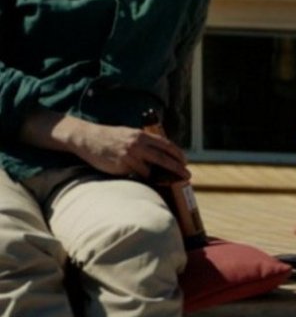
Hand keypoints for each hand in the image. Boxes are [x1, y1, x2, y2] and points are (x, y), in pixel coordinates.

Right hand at [20, 110, 189, 179]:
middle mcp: (137, 144)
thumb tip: (160, 152)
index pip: (166, 145)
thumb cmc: (112, 137)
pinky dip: (146, 178)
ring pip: (151, 169)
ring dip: (163, 177)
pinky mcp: (120, 166)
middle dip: (177, 168)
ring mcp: (129, 155)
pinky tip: (152, 182)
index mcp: (142, 135)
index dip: (178, 154)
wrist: (88, 138)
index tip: (185, 162)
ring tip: (172, 182)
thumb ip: (145, 142)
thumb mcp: (131, 134)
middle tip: (187, 175)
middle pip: (164, 158)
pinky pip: (138, 175)